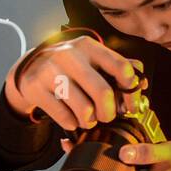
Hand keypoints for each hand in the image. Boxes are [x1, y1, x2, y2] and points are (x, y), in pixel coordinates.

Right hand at [5, 35, 143, 129]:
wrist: (29, 67)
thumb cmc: (69, 66)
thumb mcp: (92, 60)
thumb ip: (117, 68)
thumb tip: (141, 81)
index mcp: (89, 46)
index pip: (121, 68)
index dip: (131, 91)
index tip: (130, 105)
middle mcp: (69, 55)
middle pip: (103, 93)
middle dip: (109, 112)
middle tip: (107, 116)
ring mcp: (50, 71)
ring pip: (84, 109)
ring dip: (90, 121)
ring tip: (88, 118)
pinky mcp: (34, 87)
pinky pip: (64, 117)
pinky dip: (72, 124)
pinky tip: (71, 118)